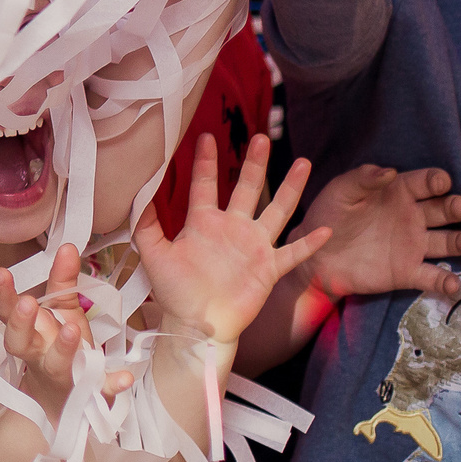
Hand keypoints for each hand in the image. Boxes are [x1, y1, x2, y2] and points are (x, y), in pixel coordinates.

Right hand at [0, 242, 135, 416]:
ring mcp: (63, 376)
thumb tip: (66, 246)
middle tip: (27, 304)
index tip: (2, 274)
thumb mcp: (62, 312)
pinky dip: (111, 384)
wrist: (67, 400)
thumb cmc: (59, 348)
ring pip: (55, 365)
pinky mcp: (89, 394)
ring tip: (72, 331)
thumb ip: (62, 281)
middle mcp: (39, 355)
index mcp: (30, 333)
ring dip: (62, 349)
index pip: (7, 313)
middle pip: (19, 342)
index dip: (3, 295)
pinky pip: (100, 391)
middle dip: (21, 324)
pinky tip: (124, 377)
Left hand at [135, 133, 326, 347]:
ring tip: (304, 163)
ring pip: (276, 210)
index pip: (204, 184)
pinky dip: (309, 244)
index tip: (206, 136)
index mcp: (203, 222)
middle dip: (254, 164)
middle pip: (246, 188)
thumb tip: (135, 193)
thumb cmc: (175, 291)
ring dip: (290, 188)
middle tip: (261, 137)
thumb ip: (144, 224)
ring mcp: (253, 246)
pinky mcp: (268, 269)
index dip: (205, 161)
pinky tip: (326, 231)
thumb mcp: (153, 253)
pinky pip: (292, 253)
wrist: (196, 325)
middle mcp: (231, 228)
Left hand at [299, 164, 460, 303]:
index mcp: (398, 193)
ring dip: (459, 241)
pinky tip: (453, 284)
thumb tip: (390, 171)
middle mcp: (413, 217)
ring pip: (446, 242)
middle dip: (455, 207)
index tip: (441, 182)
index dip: (436, 180)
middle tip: (460, 207)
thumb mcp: (341, 191)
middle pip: (443, 210)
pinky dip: (446, 282)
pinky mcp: (408, 272)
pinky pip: (433, 277)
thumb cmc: (329, 215)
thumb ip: (363, 178)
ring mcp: (414, 246)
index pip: (425, 183)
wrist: (316, 255)